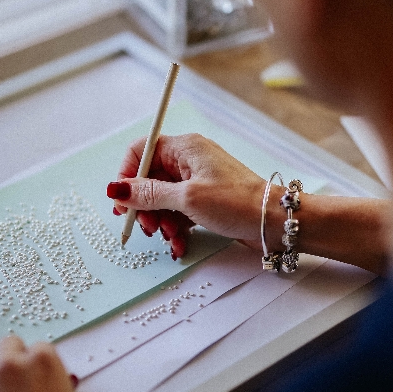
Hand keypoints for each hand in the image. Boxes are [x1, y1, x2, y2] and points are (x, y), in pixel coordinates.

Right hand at [107, 133, 272, 257]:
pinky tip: (179, 243)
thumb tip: (118, 189)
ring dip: (160, 221)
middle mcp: (189, 161)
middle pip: (149, 179)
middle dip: (144, 206)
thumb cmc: (238, 202)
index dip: (127, 175)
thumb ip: (149, 194)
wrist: (274, 222)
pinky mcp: (205, 200)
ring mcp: (197, 181)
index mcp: (184, 149)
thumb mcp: (187, 198)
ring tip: (169, 237)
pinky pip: (178, 212)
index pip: (141, 150)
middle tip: (147, 226)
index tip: (123, 200)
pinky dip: (175, 228)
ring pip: (162, 200)